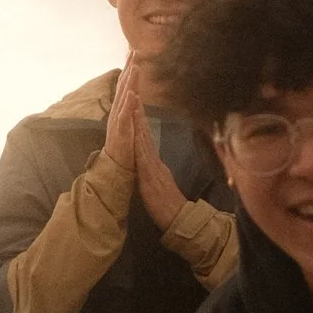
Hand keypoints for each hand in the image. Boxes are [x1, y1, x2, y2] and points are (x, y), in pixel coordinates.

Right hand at [102, 60, 142, 173]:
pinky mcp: (121, 130)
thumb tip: (132, 95)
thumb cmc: (123, 144)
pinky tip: (132, 92)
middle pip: (123, 85)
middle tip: (135, 51)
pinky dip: (128, 103)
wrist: (116, 164)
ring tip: (135, 66)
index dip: (130, 69)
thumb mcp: (127, 122)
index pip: (125, 85)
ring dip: (129, 81)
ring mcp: (118, 119)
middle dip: (129, 68)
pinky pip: (124, 114)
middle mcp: (117, 111)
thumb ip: (129, 108)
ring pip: (124, 96)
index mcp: (120, 108)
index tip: (134, 54)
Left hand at [134, 110, 188, 232]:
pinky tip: (135, 132)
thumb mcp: (159, 184)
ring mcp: (153, 167)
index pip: (146, 138)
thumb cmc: (168, 205)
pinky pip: (143, 157)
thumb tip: (151, 165)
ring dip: (138, 122)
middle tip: (134, 93)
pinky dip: (139, 143)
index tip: (135, 105)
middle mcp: (155, 161)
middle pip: (145, 133)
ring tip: (134, 104)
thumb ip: (155, 172)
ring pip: (144, 140)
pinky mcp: (151, 176)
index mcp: (155, 163)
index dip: (140, 121)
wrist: (179, 218)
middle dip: (138, 113)